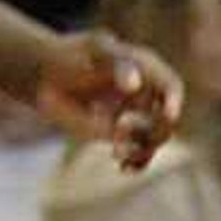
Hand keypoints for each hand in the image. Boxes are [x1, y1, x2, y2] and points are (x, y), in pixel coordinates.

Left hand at [35, 31, 181, 169]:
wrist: (46, 76)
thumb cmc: (71, 56)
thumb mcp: (93, 52)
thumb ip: (118, 65)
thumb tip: (134, 85)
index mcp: (147, 71)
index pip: (170, 86)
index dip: (173, 100)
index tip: (168, 115)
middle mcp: (147, 95)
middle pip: (167, 119)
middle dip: (149, 128)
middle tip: (120, 127)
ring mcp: (137, 117)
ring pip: (156, 139)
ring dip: (142, 149)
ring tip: (117, 151)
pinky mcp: (123, 136)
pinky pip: (141, 153)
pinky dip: (138, 163)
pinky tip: (125, 167)